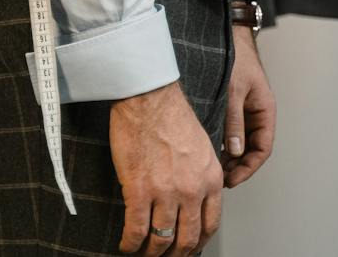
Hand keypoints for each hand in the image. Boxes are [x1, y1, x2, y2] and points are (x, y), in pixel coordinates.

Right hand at [110, 82, 223, 255]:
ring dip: (151, 252)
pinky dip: (131, 243)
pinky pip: (137, 229)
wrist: (148, 97)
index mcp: (210, 178)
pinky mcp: (139, 189)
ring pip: (162, 238)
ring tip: (143, 254)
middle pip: (187, 238)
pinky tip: (126, 245)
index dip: (198, 243)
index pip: (210, 225)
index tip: (188, 248)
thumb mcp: (201, 146)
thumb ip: (202, 175)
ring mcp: (166, 192)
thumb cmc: (170, 114)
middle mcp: (192, 190)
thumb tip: (194, 198)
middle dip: (176, 254)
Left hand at [222, 28, 275, 187]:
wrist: (229, 35)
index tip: (232, 180)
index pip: (263, 149)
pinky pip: (230, 131)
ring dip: (228, 156)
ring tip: (211, 169)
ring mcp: (245, 111)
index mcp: (265, 111)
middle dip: (237, 166)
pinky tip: (208, 150)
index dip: (249, 167)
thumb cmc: (236, 59)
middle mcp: (257, 114)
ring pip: (240, 142)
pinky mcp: (232, 107)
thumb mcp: (233, 92)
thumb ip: (234, 121)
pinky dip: (222, 143)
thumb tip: (233, 151)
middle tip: (217, 179)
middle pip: (251, 149)